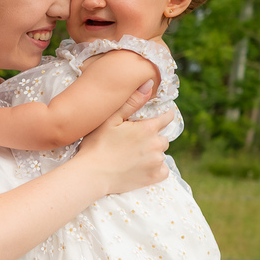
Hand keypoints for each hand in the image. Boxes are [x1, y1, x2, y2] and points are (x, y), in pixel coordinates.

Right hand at [76, 80, 171, 194]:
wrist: (92, 174)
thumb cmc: (97, 145)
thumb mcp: (111, 119)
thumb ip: (132, 102)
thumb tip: (150, 83)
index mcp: (148, 128)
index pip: (167, 118)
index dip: (163, 117)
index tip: (159, 119)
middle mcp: (157, 144)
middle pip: (163, 138)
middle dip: (152, 138)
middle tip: (135, 143)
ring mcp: (156, 162)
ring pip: (161, 154)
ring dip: (152, 154)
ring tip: (133, 157)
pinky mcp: (154, 177)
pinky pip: (162, 170)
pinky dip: (155, 169)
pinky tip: (140, 168)